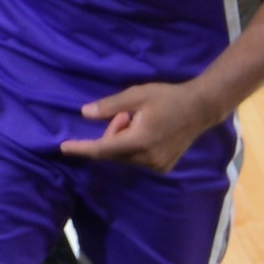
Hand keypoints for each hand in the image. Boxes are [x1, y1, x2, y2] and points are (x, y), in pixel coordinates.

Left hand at [60, 81, 216, 172]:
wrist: (200, 108)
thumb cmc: (167, 97)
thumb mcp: (136, 95)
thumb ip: (109, 106)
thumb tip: (84, 114)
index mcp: (139, 141)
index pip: (102, 148)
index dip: (81, 148)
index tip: (63, 148)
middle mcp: (147, 159)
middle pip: (113, 152)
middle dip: (111, 133)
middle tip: (125, 114)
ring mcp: (157, 166)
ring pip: (124, 156)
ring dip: (122, 140)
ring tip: (139, 120)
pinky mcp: (163, 168)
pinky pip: (136, 159)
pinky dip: (133, 147)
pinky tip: (147, 131)